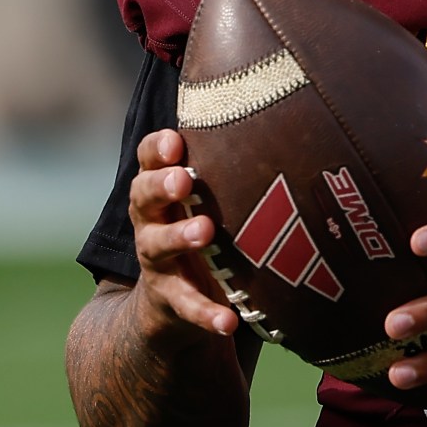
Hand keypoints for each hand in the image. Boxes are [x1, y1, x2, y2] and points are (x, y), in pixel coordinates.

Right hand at [127, 129, 242, 338]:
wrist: (168, 305)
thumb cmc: (199, 230)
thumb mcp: (206, 197)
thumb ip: (227, 162)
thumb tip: (283, 105)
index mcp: (159, 190)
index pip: (147, 161)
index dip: (156, 149)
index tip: (174, 141)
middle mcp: (150, 221)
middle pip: (143, 196)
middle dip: (161, 185)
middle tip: (183, 179)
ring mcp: (157, 262)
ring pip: (158, 246)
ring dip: (180, 237)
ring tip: (205, 231)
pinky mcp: (170, 301)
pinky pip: (187, 307)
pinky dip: (207, 315)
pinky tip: (228, 321)